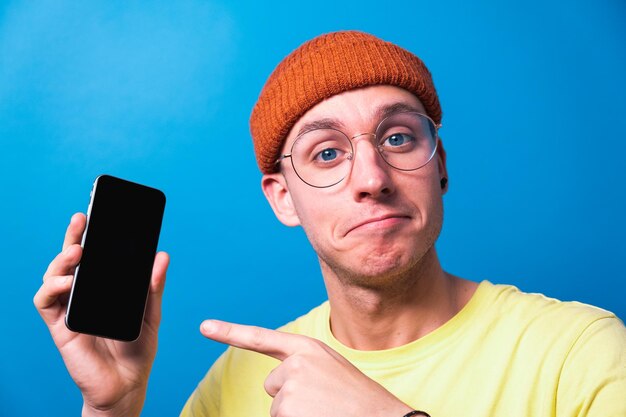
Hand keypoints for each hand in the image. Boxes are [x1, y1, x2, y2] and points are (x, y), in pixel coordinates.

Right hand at [34, 213, 169, 416]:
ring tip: (77, 251)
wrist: (128, 385)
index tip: (97, 214)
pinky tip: (65, 281)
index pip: (96, 257)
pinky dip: (50, 288)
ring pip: (55, 277)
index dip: (93, 236)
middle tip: (82, 219)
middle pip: (72, 261)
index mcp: (105, 289)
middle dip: (73, 237)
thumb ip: (153, 287)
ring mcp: (70, 309)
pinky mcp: (60, 327)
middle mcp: (85, 295)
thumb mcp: (151, 313)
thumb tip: (162, 256)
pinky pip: (45, 303)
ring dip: (61, 260)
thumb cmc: (138, 349)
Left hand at [200, 320, 413, 416]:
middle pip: (273, 386)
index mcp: (308, 348)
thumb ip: (305, 369)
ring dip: (296, 415)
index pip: (262, 338)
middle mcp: (295, 363)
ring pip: (278, 408)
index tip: (204, 327)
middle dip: (290, 398)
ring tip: (325, 412)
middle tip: (323, 404)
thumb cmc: (361, 401)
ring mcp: (291, 387)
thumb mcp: (332, 371)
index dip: (230, 332)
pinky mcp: (287, 409)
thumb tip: (278, 388)